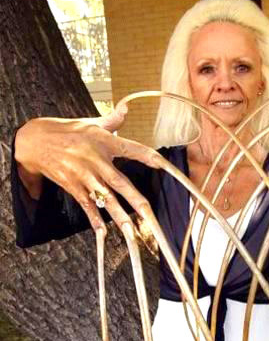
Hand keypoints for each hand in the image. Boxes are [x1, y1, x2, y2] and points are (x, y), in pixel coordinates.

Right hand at [14, 103, 160, 232]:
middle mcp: (96, 160)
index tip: (163, 165)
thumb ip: (112, 120)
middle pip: (120, 183)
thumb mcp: (90, 122)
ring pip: (106, 198)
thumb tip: (126, 108)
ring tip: (132, 232)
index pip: (132, 149)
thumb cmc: (66, 131)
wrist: (34, 141)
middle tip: (151, 215)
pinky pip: (86, 205)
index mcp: (105, 142)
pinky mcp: (73, 186)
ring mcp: (84, 175)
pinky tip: (103, 233)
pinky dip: (94, 219)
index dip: (148, 157)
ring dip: (119, 216)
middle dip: (136, 200)